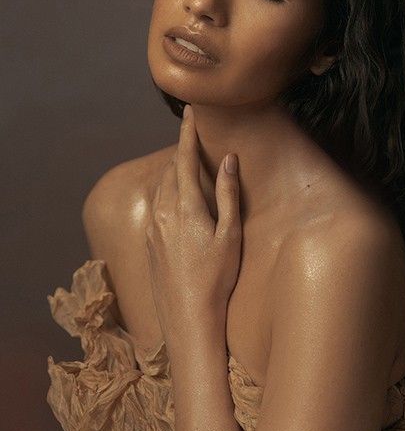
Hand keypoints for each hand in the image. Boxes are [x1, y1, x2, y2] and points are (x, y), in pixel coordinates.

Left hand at [144, 104, 241, 345]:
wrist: (187, 319)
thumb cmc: (216, 278)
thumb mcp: (229, 234)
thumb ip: (227, 194)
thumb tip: (228, 159)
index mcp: (184, 206)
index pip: (183, 158)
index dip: (187, 133)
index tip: (189, 111)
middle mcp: (162, 212)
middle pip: (169, 170)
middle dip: (181, 151)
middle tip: (194, 136)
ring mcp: (152, 229)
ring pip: (161, 188)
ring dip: (173, 172)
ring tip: (189, 165)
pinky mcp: (149, 244)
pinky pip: (157, 206)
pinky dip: (168, 192)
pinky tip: (179, 200)